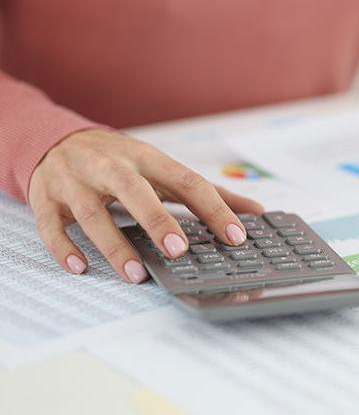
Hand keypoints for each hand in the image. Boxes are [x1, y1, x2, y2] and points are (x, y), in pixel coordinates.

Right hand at [28, 129, 263, 282]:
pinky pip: (51, 225)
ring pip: (93, 214)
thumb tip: (256, 210)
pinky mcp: (46, 198)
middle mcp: (111, 167)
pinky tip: (81, 267)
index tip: (236, 236)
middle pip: (135, 192)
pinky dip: (64, 247)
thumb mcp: (163, 170)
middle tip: (178, 250)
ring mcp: (75, 182)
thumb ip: (208, 192)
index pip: (187, 182)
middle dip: (157, 220)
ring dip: (114, 246)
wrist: (58, 140)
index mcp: (147, 159)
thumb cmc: (122, 162)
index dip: (213, 208)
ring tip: (136, 274)